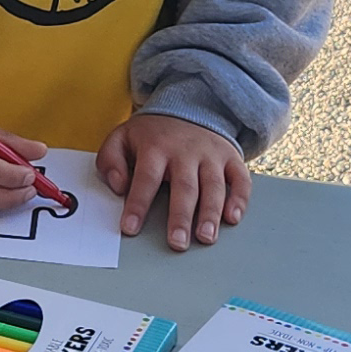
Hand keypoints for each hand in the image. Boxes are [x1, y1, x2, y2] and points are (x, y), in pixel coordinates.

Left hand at [99, 112, 249, 249]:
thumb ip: (110, 159)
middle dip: (180, 217)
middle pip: (184, 187)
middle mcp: (186, 152)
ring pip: (214, 186)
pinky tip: (233, 218)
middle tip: (177, 243)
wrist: (189, 108)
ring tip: (206, 238)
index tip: (130, 228)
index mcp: (155, 147)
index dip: (138, 205)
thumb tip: (118, 186)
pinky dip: (239, 199)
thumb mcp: (122, 137)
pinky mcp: (232, 158)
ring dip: (211, 214)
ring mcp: (211, 155)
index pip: (146, 179)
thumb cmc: (152, 133)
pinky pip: (240, 180)